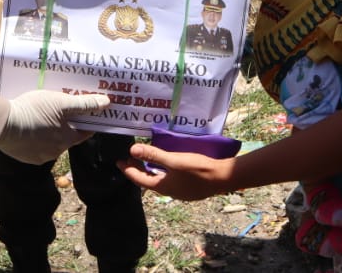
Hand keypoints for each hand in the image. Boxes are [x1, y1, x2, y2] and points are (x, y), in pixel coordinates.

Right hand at [0, 90, 110, 164]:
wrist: (3, 124)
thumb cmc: (34, 111)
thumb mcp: (61, 102)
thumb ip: (83, 104)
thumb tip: (106, 103)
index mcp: (67, 139)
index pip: (85, 132)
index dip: (88, 121)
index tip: (89, 113)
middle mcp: (56, 152)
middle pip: (67, 137)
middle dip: (66, 125)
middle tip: (61, 111)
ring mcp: (39, 156)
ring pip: (51, 142)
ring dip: (50, 132)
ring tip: (42, 116)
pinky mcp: (25, 156)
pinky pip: (35, 147)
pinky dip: (36, 137)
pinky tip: (30, 126)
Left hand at [118, 142, 235, 200]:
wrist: (222, 177)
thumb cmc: (197, 168)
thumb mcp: (174, 160)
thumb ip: (153, 155)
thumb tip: (132, 150)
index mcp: (163, 187)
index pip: (139, 179)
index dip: (127, 170)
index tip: (118, 162)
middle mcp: (169, 191)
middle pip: (148, 181)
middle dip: (137, 170)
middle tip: (129, 159)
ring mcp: (180, 191)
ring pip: (159, 180)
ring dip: (150, 170)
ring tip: (144, 160)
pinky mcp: (188, 188)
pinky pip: (169, 180)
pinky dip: (162, 172)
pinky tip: (165, 165)